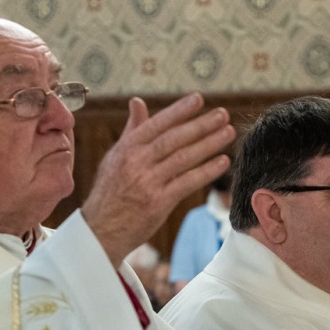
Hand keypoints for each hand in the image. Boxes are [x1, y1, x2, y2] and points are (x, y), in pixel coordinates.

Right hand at [81, 93, 235, 266]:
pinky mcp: (158, 203)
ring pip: (184, 158)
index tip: (199, 99)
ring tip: (228, 133)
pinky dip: (207, 171)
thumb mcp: (115, 157)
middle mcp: (136, 162)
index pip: (157, 124)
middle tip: (223, 115)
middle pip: (174, 139)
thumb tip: (138, 101)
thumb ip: (132, 130)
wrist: (101, 231)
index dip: (178, 111)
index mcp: (126, 148)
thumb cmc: (110, 192)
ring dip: (209, 144)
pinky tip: (222, 162)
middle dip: (201, 125)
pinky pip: (187, 182)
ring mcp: (148, 182)